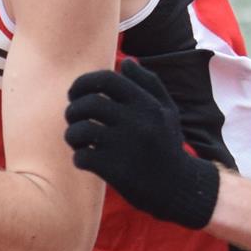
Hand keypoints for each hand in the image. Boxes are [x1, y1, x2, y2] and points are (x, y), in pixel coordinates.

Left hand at [63, 59, 220, 228]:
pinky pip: (81, 157)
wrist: (179, 187)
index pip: (105, 80)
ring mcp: (124, 145)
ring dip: (71, 135)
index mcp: (146, 103)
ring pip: (79, 130)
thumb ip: (148, 83)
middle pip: (87, 104)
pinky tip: (86, 160)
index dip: (82, 83)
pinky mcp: (115, 170)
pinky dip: (78, 157)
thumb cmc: (167, 145)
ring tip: (77, 141)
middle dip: (72, 110)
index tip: (74, 94)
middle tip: (73, 120)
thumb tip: (126, 63)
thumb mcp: (167, 111)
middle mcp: (136, 121)